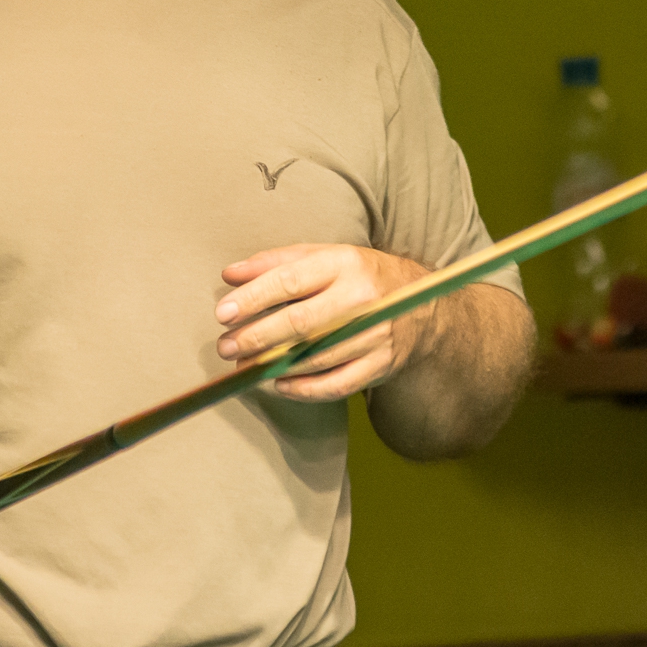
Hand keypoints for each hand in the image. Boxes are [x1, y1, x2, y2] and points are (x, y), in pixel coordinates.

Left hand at [215, 244, 436, 401]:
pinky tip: (278, 384)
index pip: (290, 281)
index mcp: (344, 264)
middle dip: (256, 337)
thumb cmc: (360, 276)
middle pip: (300, 324)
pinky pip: (335, 385)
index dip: (253, 299)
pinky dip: (303, 389)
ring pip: (315, 358)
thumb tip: (230, 275)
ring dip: (273, 366)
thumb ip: (275, 263)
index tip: (224, 313)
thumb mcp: (324, 257)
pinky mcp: (380, 365)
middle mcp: (362, 299)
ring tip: (245, 365)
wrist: (422, 304)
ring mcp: (374, 335)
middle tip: (227, 346)